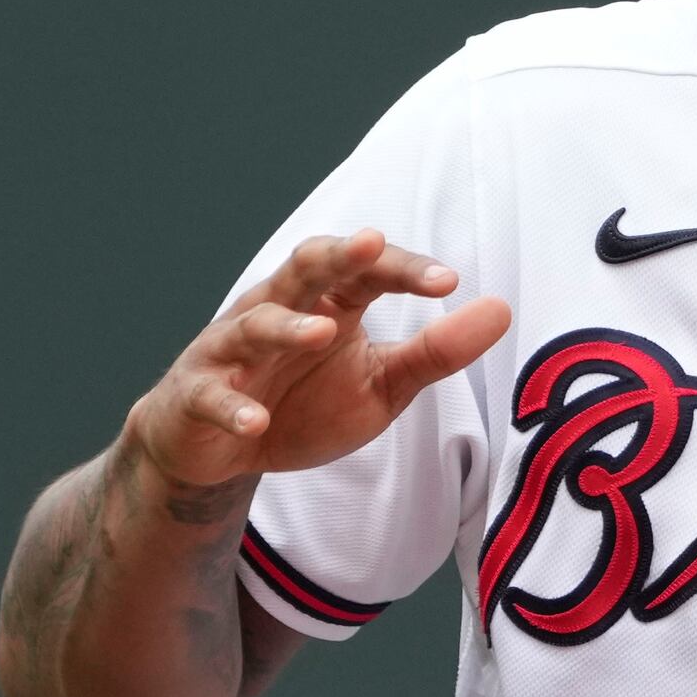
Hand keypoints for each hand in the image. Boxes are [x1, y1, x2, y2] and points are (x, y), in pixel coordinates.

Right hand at [127, 231, 511, 492]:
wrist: (218, 452)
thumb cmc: (304, 406)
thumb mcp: (382, 385)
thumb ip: (435, 352)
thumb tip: (500, 310)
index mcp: (326, 302)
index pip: (367, 272)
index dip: (403, 271)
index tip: (449, 283)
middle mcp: (275, 310)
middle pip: (304, 269)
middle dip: (336, 256)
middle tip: (371, 245)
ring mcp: (230, 351)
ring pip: (255, 325)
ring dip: (287, 327)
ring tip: (323, 331)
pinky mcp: (196, 394)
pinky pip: (211, 396)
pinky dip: (232, 406)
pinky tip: (255, 420)